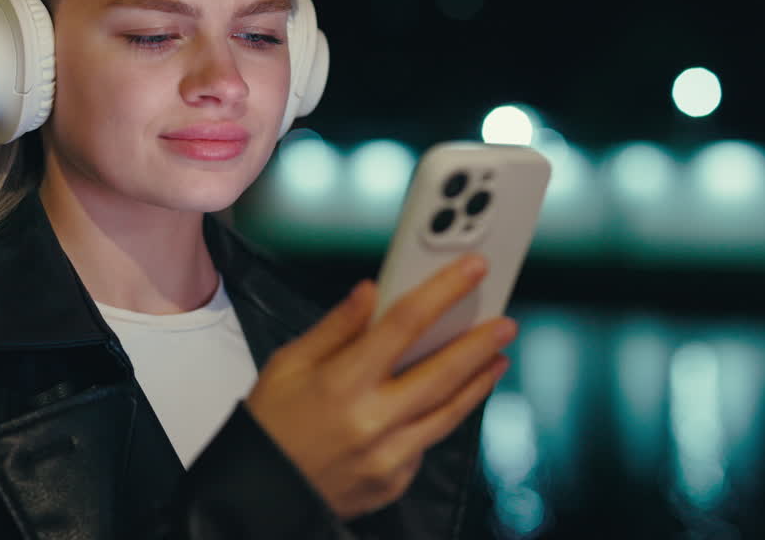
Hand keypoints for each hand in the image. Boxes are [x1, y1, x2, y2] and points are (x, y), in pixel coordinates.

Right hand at [243, 253, 516, 520]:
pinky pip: (426, 445)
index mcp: (342, 382)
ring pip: (448, 414)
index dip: (443, 291)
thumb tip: (370, 292)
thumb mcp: (288, 364)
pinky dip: (438, 420)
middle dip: (479, 344)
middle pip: (442, 373)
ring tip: (495, 359)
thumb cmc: (269, 425)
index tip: (471, 270)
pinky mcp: (394, 482)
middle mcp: (371, 420)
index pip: (405, 324)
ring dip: (477, 383)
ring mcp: (387, 457)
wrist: (259, 494)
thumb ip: (336, 328)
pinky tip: (447, 403)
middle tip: (505, 324)